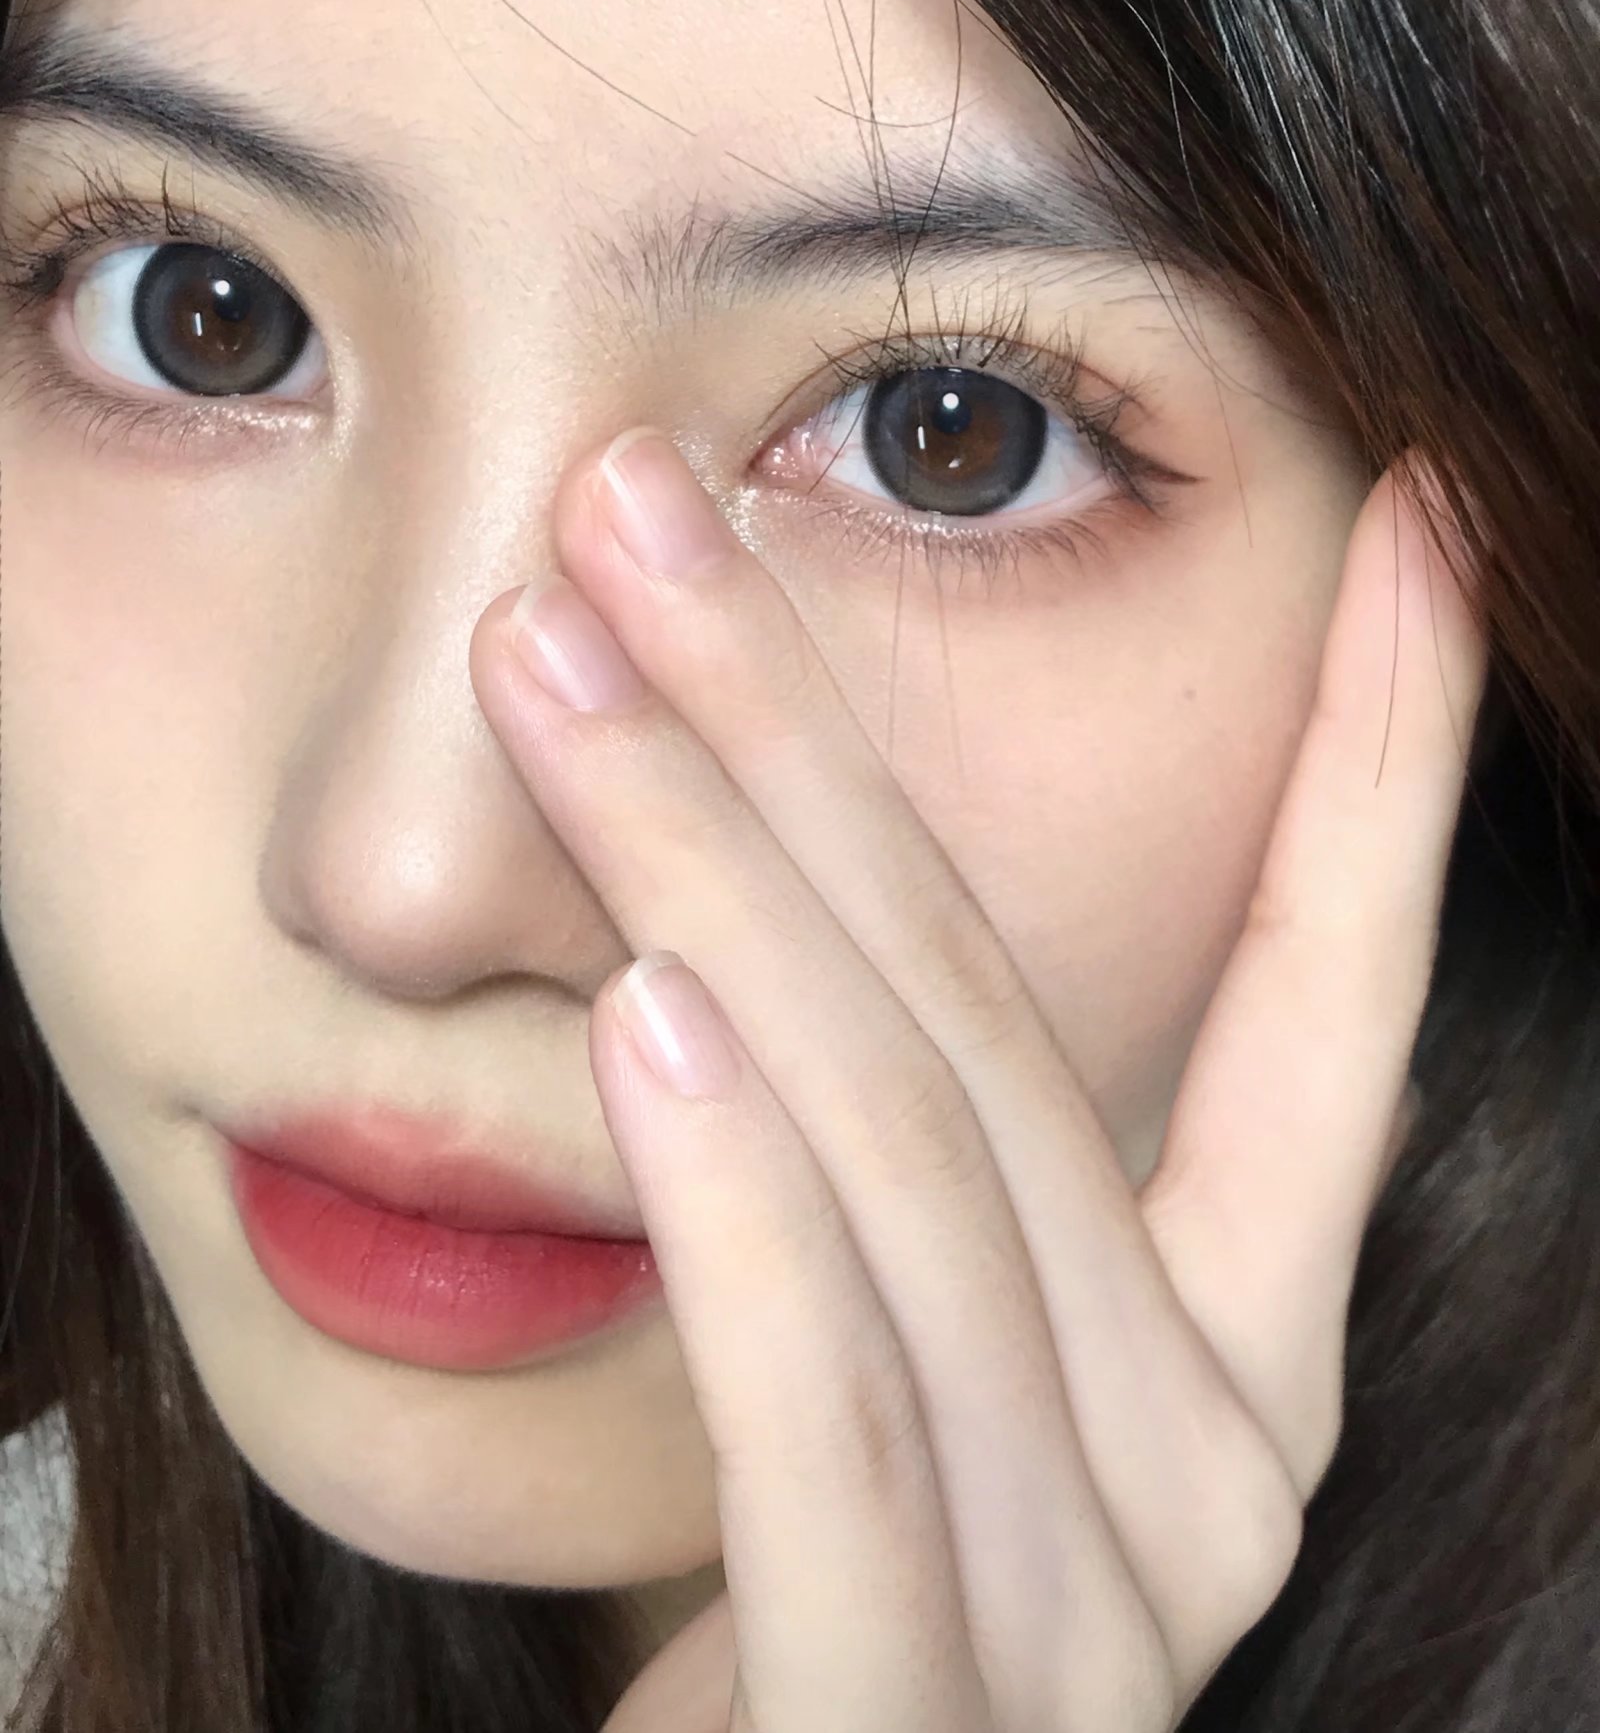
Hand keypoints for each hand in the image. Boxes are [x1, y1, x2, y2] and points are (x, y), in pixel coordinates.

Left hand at [468, 427, 1487, 1732]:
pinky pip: (835, 1427)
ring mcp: (1090, 1606)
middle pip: (989, 1019)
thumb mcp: (879, 1362)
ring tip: (555, 657)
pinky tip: (648, 1015)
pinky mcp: (921, 1731)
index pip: (1323, 1010)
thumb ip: (867, 1179)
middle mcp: (1201, 1465)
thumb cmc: (815, 1629)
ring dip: (713, 875)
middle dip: (808, 728)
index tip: (1401, 522)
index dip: (1377, 762)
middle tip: (641, 501)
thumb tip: (716, 925)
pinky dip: (747, 1214)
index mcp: (1219, 1364)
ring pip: (897, 1164)